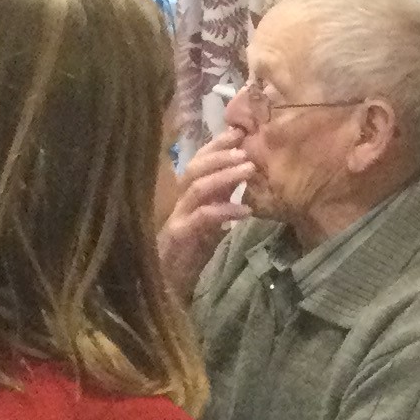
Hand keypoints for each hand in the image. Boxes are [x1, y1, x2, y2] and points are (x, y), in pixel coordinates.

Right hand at [155, 133, 253, 298]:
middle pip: (194, 167)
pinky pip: (201, 218)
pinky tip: (244, 212)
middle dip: (220, 154)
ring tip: (249, 170)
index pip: (199, 161)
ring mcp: (178, 218)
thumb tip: (246, 178)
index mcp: (188, 197)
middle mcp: (180, 202)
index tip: (239, 131)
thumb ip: (223, 199)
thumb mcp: (212, 222)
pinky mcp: (179, 237)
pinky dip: (224, 211)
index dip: (216, 144)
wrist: (170, 288)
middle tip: (246, 148)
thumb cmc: (191, 255)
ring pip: (196, 187)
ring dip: (224, 175)